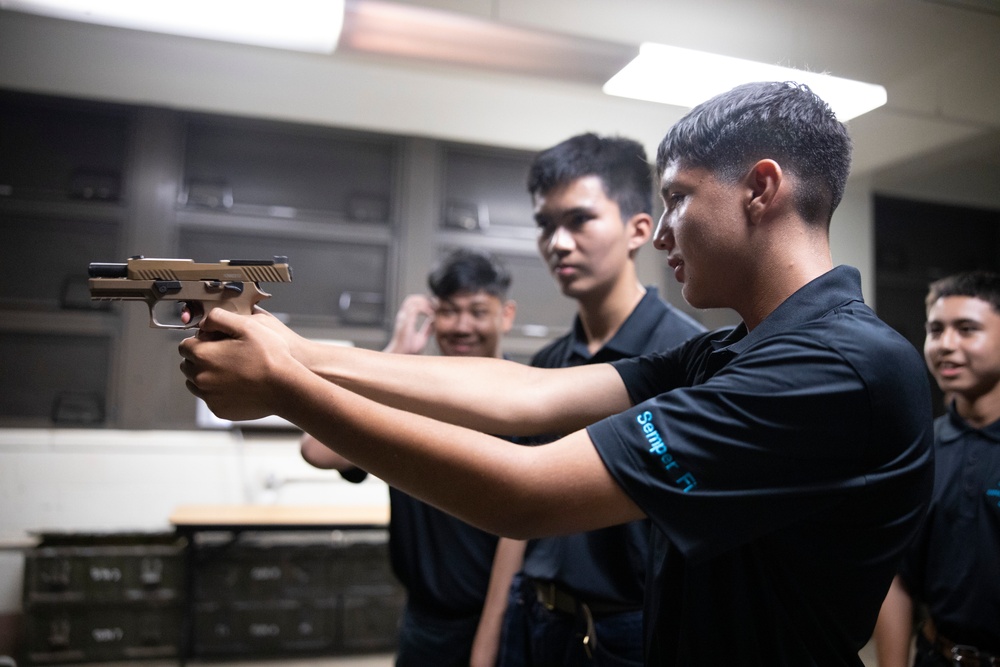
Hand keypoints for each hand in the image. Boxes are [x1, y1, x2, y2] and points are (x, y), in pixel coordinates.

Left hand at [178, 308, 297, 421]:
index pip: (184, 346)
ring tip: (231, 370)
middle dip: (201, 359)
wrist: (285, 388)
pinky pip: (210, 398)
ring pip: (196, 383)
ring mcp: (209, 396)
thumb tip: (203, 322)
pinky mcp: (219, 410)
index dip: (200, 341)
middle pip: (188, 365)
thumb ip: (219, 318)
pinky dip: (218, 391)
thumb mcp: (247, 325)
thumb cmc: (270, 356)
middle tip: (225, 355)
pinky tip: (237, 385)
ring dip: (207, 375)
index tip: (215, 341)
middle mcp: (200, 378)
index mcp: (203, 355)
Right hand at [384, 294, 434, 354]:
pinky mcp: (406, 322)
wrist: (402, 356)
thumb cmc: (409, 349)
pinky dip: (425, 309)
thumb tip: (434, 322)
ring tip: (434, 309)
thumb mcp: (422, 337)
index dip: (423, 301)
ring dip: (425, 302)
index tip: (434, 306)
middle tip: (435, 306)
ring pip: (412, 301)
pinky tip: (431, 315)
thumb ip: (427, 329)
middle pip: (412, 298)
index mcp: (405, 319)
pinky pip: (415, 309)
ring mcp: (403, 318)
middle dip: (424, 299)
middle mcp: (403, 316)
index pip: (412, 302)